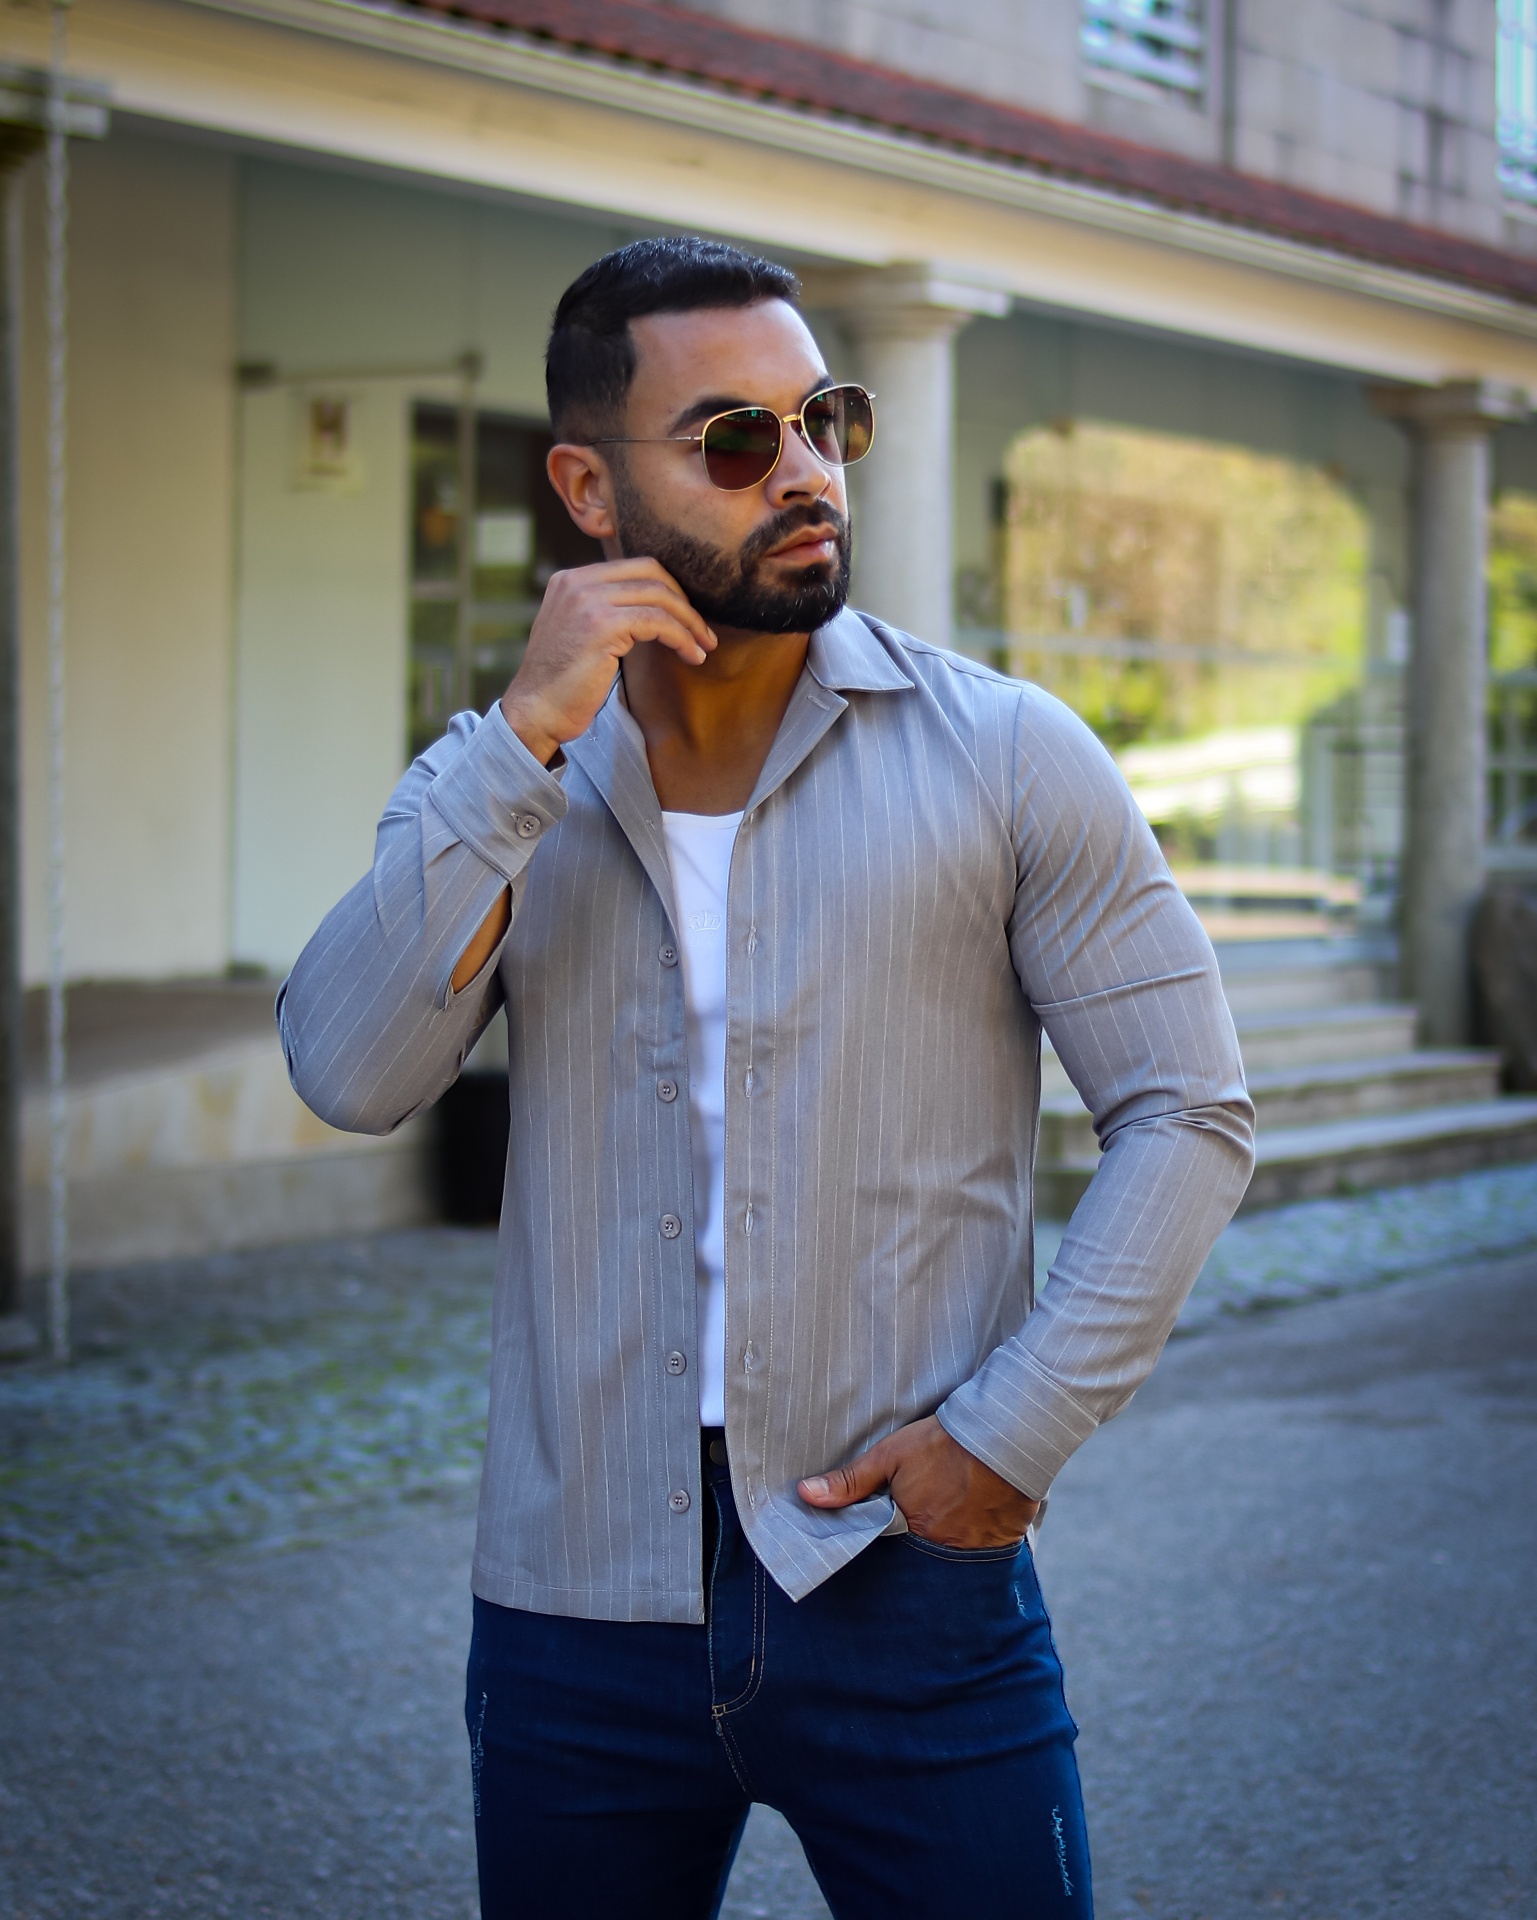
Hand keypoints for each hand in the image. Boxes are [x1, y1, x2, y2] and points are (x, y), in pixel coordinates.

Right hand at [501, 559, 715, 763]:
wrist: (536, 713)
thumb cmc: (563, 685)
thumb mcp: (579, 634)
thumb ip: (605, 611)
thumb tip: (653, 609)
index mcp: (571, 580)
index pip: (634, 567)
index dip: (669, 589)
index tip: (687, 617)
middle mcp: (576, 582)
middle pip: (650, 572)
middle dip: (684, 601)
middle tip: (703, 632)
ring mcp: (587, 601)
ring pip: (659, 596)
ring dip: (689, 622)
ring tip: (704, 647)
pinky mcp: (601, 625)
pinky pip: (657, 621)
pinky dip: (681, 638)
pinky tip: (692, 656)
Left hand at [797, 1416, 1040, 1548]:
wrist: (1005, 1435)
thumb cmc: (943, 1445)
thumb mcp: (890, 1456)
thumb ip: (850, 1481)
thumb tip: (805, 1495)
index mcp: (910, 1530)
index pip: (886, 1549)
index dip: (883, 1540)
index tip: (879, 1533)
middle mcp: (941, 1550)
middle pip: (917, 1560)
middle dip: (912, 1553)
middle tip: (914, 1531)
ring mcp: (973, 1552)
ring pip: (948, 1561)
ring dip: (943, 1550)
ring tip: (943, 1530)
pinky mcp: (1001, 1545)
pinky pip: (979, 1557)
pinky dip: (972, 1546)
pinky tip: (971, 1529)